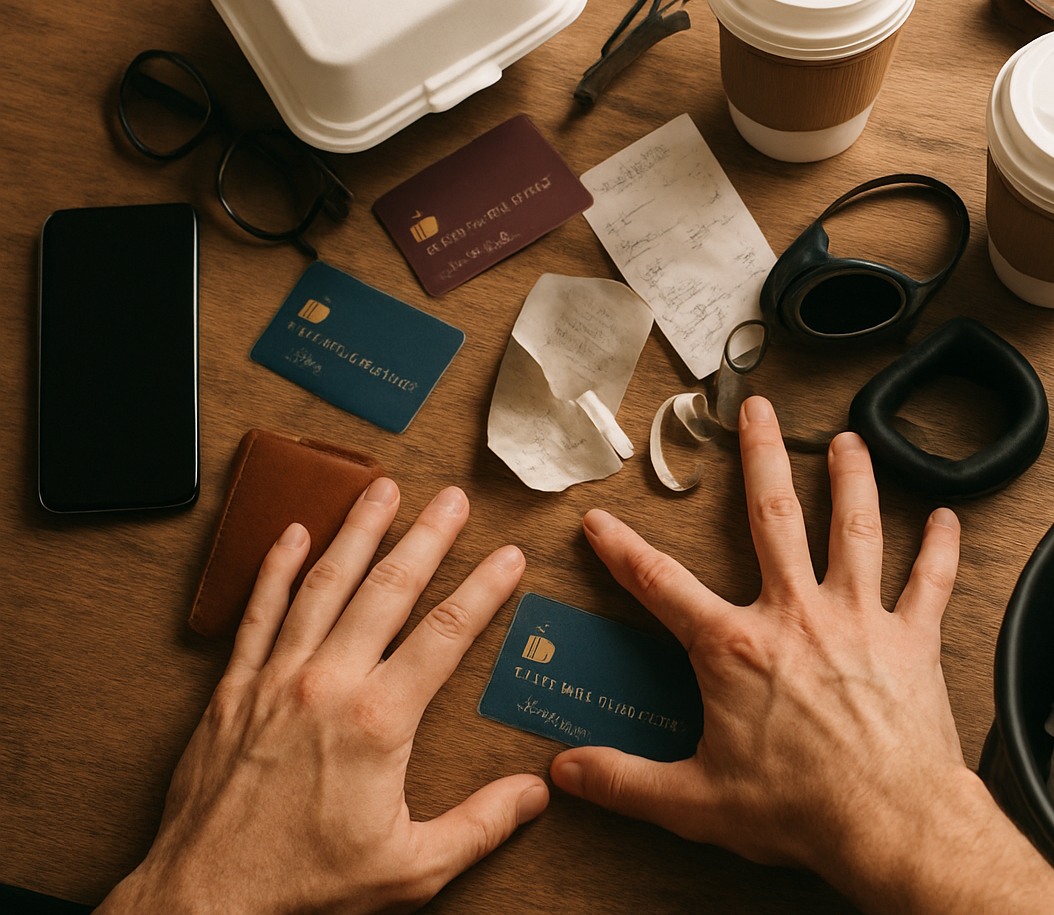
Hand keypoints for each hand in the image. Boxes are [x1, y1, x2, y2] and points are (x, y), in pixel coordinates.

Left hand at [97, 479, 547, 914]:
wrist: (206, 903)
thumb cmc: (305, 887)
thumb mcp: (412, 868)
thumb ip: (481, 825)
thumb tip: (537, 791)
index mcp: (378, 721)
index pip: (446, 633)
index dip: (484, 589)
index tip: (509, 556)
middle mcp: (327, 685)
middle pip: (387, 590)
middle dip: (426, 538)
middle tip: (452, 499)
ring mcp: (275, 680)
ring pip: (322, 586)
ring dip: (356, 533)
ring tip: (381, 490)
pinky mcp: (232, 691)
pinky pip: (257, 613)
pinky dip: (274, 569)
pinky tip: (293, 533)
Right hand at [551, 397, 1053, 912]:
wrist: (889, 823)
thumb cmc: (802, 809)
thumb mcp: (695, 800)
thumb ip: (625, 780)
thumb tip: (567, 771)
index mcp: (737, 649)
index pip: (661, 586)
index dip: (622, 551)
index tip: (599, 521)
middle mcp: (798, 616)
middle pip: (774, 518)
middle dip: (762, 458)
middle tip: (758, 411)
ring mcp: (860, 620)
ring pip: (856, 529)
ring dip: (852, 480)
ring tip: (849, 442)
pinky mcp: (912, 641)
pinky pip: (931, 582)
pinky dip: (942, 549)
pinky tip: (948, 518)